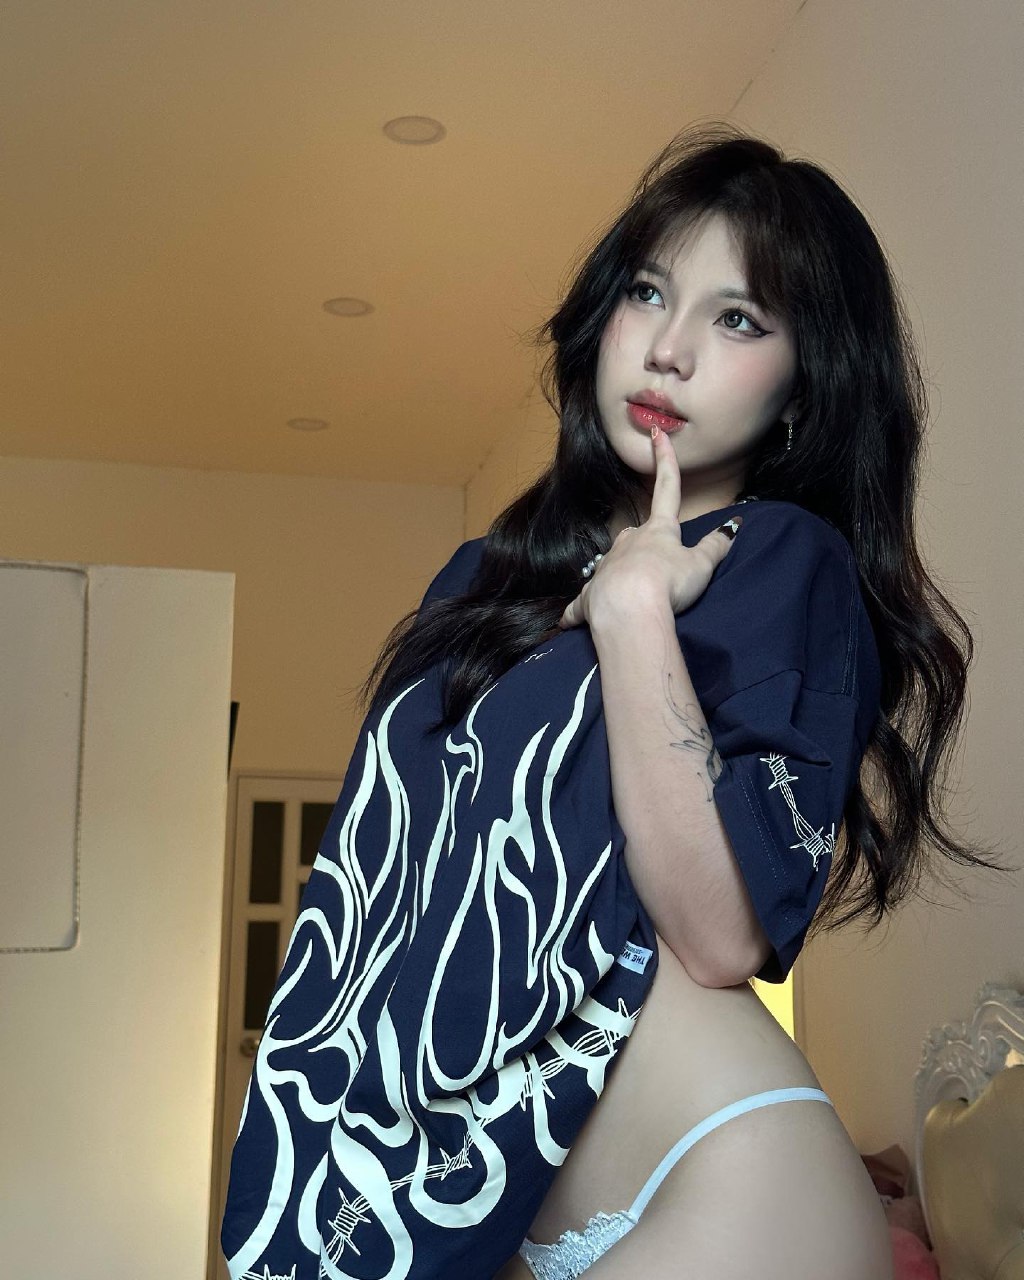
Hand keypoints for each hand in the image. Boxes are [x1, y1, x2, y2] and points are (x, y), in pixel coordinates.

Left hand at [557, 426, 741, 629]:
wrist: (630, 610)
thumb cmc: (669, 583)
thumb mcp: (701, 565)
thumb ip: (715, 547)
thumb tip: (732, 527)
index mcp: (658, 531)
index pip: (667, 488)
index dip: (665, 459)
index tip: (657, 432)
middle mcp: (628, 542)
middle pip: (638, 534)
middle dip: (647, 546)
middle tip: (660, 571)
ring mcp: (605, 568)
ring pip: (613, 565)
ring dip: (624, 577)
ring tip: (638, 598)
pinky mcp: (588, 598)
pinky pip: (584, 604)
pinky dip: (579, 612)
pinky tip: (570, 621)